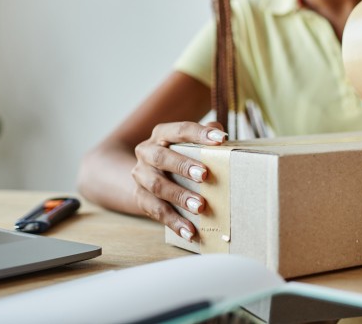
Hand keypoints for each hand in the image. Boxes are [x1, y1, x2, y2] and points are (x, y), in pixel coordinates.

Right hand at [131, 121, 226, 240]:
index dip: (200, 134)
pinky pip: (155, 211)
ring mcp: (141, 176)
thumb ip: (205, 135)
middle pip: (162, 158)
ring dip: (179, 196)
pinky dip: (173, 222)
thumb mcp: (190, 142)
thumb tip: (221, 135)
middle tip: (205, 175)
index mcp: (162, 134)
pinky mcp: (140, 198)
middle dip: (183, 166)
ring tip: (200, 207)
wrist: (147, 173)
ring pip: (157, 186)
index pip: (180, 130)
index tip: (221, 140)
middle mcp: (146, 152)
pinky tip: (190, 231)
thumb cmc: (179, 155)